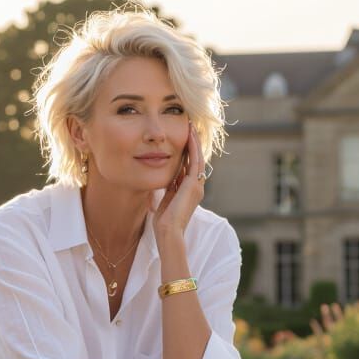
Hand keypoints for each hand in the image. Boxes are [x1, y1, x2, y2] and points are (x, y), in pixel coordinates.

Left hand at [149, 120, 204, 244]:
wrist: (169, 232)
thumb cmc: (164, 224)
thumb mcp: (164, 202)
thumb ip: (165, 192)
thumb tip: (160, 186)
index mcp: (189, 192)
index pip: (188, 168)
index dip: (186, 154)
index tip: (181, 141)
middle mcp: (196, 188)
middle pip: (196, 161)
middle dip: (193, 144)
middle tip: (189, 127)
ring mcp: (197, 186)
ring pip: (198, 158)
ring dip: (195, 142)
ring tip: (191, 127)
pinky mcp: (194, 184)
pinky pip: (195, 161)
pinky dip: (193, 147)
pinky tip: (190, 135)